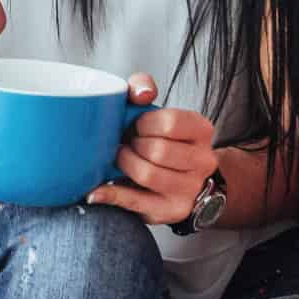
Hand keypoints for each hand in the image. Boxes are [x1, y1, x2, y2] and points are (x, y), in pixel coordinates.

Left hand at [86, 76, 218, 224]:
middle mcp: (203, 161)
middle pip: (158, 151)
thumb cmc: (160, 138)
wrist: (182, 177)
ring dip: (124, 165)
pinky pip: (136, 201)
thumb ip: (143, 88)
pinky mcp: (171, 210)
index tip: (135, 126)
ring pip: (148, 174)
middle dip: (132, 146)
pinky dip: (111, 195)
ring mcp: (190, 188)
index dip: (144, 123)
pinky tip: (96, 191)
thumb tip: (143, 93)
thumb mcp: (154, 108)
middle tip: (125, 144)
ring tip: (119, 159)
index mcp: (201, 130)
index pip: (171, 122)